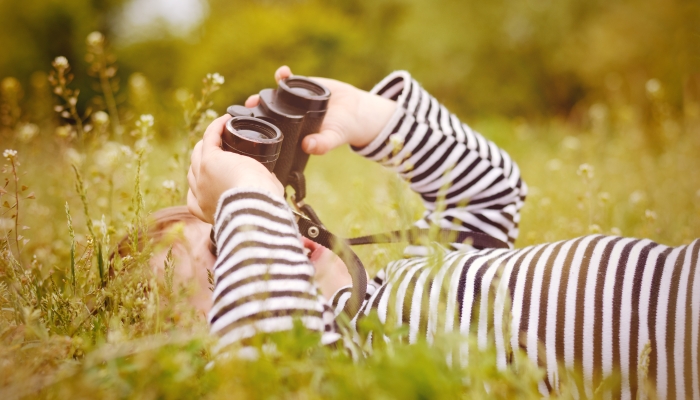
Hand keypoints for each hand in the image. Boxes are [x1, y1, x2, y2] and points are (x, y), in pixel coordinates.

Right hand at [187, 115, 283, 223]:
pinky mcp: (209, 160)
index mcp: (206, 210)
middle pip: (193, 170)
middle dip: (204, 158)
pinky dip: (217, 127)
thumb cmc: (258, 210)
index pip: (194, 196)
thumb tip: (272, 183)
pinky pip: (210, 137)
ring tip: (223, 131)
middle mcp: (199, 195)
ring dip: (209, 141)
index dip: (202, 183)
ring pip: (198, 152)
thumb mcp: (255, 204)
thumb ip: (258, 194)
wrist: (253, 208)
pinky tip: (226, 120)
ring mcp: (201, 176)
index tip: (216, 176)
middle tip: (223, 149)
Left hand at [245, 66, 396, 154]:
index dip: (259, 129)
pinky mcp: (302, 86)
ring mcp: (293, 101)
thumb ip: (323, 144)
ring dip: (264, 94)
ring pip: (274, 96)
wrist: (355, 111)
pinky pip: (289, 80)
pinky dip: (284, 75)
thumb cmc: (342, 129)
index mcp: (293, 132)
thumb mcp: (333, 138)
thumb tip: (308, 146)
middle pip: (267, 112)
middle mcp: (289, 116)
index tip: (250, 126)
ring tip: (259, 94)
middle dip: (256, 110)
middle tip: (250, 106)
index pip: (272, 130)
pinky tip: (283, 72)